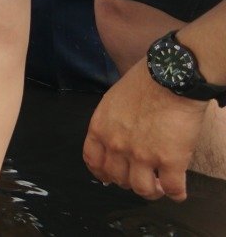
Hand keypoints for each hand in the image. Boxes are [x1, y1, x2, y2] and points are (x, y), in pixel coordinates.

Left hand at [83, 60, 208, 200]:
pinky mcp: (170, 160)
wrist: (170, 77)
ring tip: (159, 187)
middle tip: (140, 178)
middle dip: (128, 181)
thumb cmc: (144, 82)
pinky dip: (175, 194)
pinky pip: (172, 188)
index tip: (109, 177)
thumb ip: (112, 122)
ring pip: (141, 189)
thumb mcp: (113, 101)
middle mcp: (116, 145)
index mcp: (100, 129)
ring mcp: (142, 155)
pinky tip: (178, 192)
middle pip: (116, 177)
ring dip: (150, 192)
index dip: (101, 173)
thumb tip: (118, 133)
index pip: (92, 161)